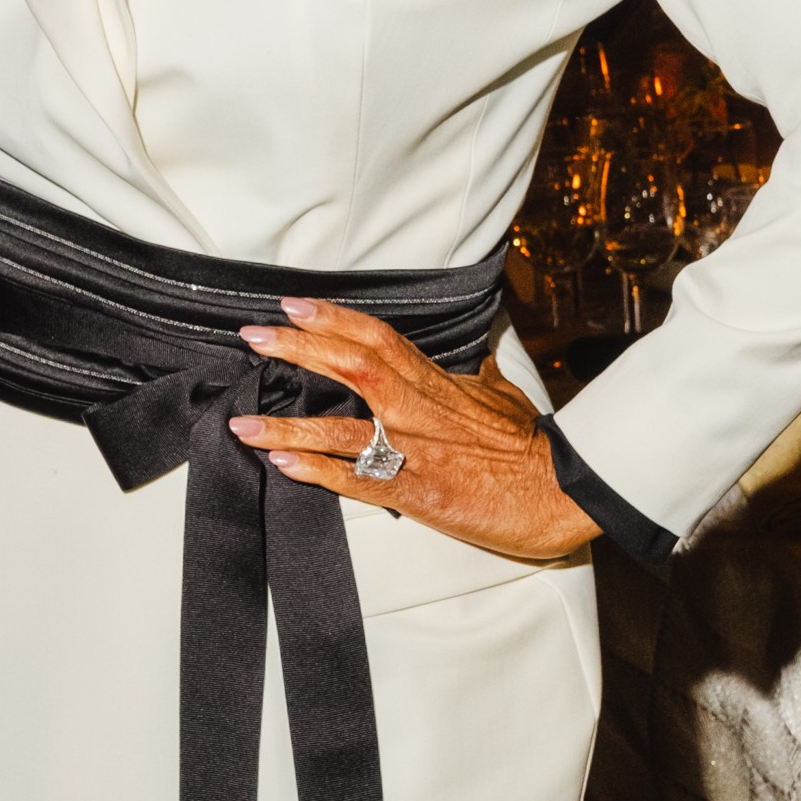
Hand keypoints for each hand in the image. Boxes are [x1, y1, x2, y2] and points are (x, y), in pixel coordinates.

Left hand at [232, 297, 601, 562]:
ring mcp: (414, 453)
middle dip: (298, 348)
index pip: (377, 338)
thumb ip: (473, 375)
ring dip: (286, 426)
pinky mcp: (416, 494)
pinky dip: (316, 474)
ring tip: (241, 424)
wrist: (560, 492)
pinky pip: (356, 482)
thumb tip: (470, 357)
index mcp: (436, 382)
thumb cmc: (531, 446)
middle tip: (253, 336)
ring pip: (340, 431)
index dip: (333, 318)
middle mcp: (418, 411)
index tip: (294, 305)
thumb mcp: (501, 394)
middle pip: (351, 367)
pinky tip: (281, 468)